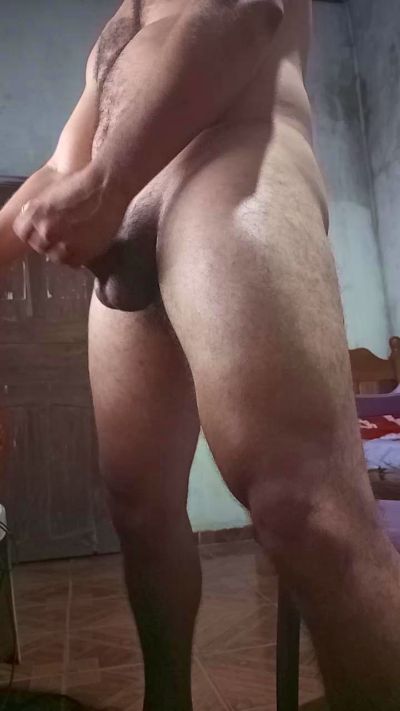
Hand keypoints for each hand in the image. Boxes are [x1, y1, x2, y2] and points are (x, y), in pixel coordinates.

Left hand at [13, 166, 127, 266]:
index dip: (33, 232)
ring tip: (75, 242)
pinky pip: (73, 263)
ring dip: (63, 252)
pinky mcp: (81, 253)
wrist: (106, 187)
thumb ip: (41, 210)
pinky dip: (77, 257)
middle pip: (39, 246)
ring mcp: (63, 244)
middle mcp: (46, 230)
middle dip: (49, 242)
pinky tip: (84, 246)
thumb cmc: (83, 182)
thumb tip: (38, 222)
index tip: (42, 231)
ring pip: (55, 258)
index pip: (23, 233)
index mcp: (35, 214)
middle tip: (63, 236)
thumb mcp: (53, 193)